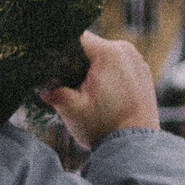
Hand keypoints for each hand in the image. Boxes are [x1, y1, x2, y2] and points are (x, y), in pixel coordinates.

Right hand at [41, 31, 160, 150]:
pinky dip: (105, 73)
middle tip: (63, 83)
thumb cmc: (104, 127)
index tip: (47, 63)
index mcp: (108, 52)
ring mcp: (137, 60)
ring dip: (89, 68)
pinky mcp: (142, 72)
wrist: (136, 146)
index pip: (75, 38)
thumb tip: (41, 87)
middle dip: (73, 61)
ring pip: (102, 54)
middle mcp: (126, 50)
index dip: (58, 49)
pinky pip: (117, 64)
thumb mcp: (71, 109)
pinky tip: (100, 94)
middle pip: (89, 46)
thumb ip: (54, 92)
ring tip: (83, 91)